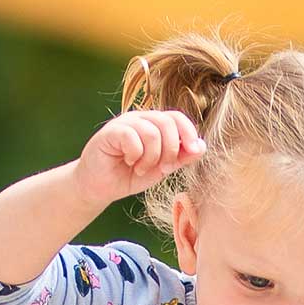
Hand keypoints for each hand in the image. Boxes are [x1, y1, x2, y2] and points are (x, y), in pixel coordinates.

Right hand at [74, 110, 205, 203]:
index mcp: (154, 124)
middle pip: (167, 122)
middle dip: (171, 150)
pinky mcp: (110, 132)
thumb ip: (181, 157)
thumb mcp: (162, 168)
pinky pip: (132, 137)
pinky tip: (130, 162)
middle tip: (162, 168)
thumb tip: (202, 147)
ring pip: (151, 132)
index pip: (177, 117)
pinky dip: (136, 155)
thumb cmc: (130, 175)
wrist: (101, 186)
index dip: (189, 132)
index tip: (193, 152)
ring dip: (152, 157)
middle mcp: (140, 119)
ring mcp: (124, 123)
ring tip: (142, 168)